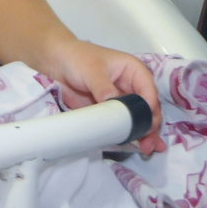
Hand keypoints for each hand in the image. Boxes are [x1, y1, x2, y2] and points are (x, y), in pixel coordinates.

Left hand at [41, 40, 166, 154]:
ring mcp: (121, 101)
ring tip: (147, 149)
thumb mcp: (92, 70)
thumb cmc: (77, 58)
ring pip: (137, 119)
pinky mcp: (110, 112)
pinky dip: (128, 135)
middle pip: (147, 109)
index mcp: (134, 72)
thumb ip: (103, 87)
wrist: (56, 62)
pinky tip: (136, 147)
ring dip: (144, 134)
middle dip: (150, 126)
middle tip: (148, 144)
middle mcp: (132, 87)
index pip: (149, 92)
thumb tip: (114, 105)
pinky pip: (121, 125)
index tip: (146, 124)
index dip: (150, 109)